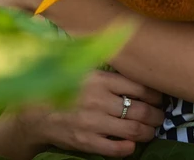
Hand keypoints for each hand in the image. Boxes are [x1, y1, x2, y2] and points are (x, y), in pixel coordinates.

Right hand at [25, 70, 166, 157]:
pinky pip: (116, 149)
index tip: (159, 97)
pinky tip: (132, 145)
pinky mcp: (87, 141)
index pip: (139, 87)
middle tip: (160, 116)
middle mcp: (99, 101)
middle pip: (141, 110)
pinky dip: (129, 148)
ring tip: (151, 130)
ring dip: (148, 132)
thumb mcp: (82, 68)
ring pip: (133, 130)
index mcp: (100, 80)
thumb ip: (104, 63)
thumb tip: (125, 44)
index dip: (155, 94)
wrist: (33, 112)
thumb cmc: (61, 86)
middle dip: (156, 115)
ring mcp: (94, 123)